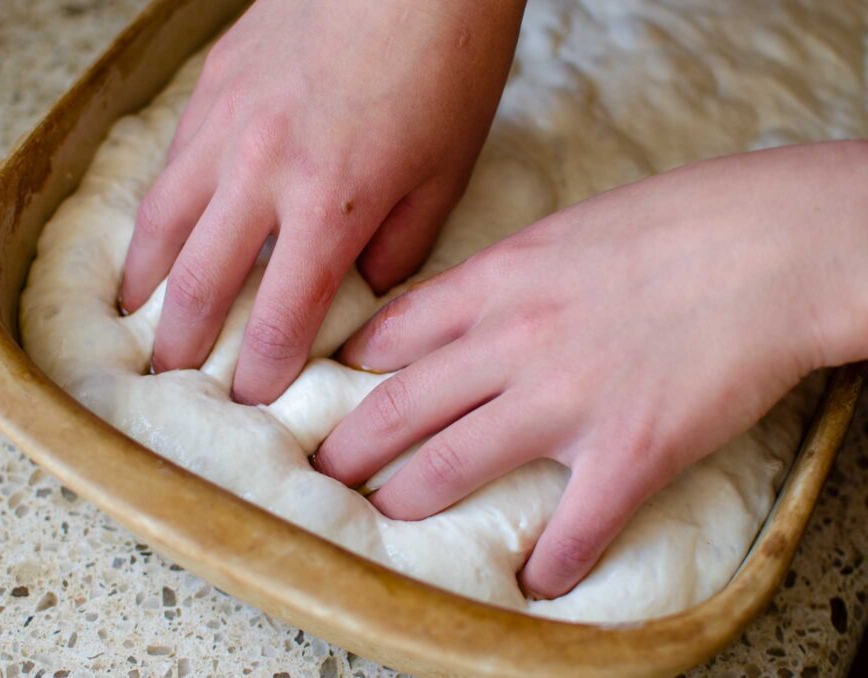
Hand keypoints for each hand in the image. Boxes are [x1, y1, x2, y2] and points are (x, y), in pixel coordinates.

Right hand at [120, 0, 525, 402]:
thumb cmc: (448, 63)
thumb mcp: (447, 172)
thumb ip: (400, 247)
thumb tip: (362, 292)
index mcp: (331, 202)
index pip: (278, 315)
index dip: (260, 371)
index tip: (250, 401)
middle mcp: (262, 169)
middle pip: (198, 280)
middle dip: (181, 344)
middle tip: (171, 379)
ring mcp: (227, 121)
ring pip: (160, 220)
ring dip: (144, 280)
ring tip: (135, 317)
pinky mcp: (213, 82)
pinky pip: (171, 161)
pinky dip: (158, 210)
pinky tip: (160, 230)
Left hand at [315, 141, 867, 597]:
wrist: (773, 244)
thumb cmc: (677, 222)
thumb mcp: (566, 230)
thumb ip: (507, 274)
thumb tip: (469, 307)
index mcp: (498, 281)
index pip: (392, 334)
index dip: (351, 370)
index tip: (334, 393)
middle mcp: (513, 344)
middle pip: (399, 409)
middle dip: (348, 450)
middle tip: (320, 475)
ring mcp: (566, 400)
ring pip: (452, 466)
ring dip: (407, 506)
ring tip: (382, 526)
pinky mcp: (629, 451)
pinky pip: (572, 527)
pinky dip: (546, 563)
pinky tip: (530, 582)